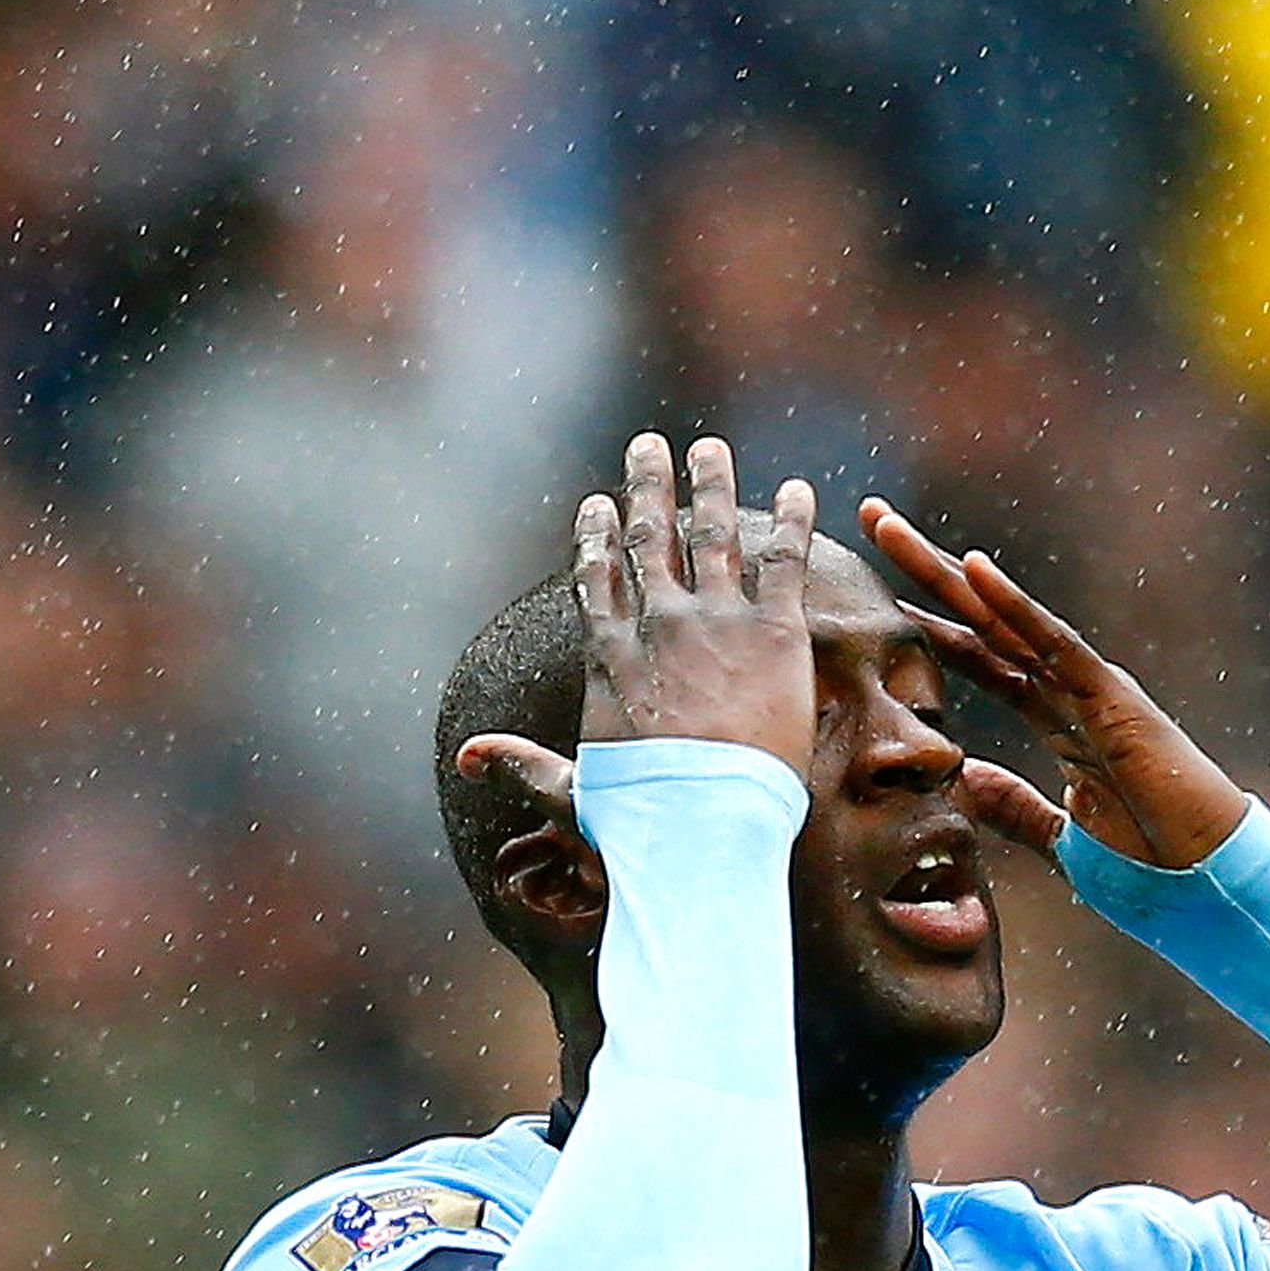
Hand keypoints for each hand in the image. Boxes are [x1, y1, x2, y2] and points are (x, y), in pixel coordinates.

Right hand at [457, 433, 819, 819]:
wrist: (705, 824)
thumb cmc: (640, 820)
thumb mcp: (570, 793)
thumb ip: (524, 766)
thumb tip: (468, 758)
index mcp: (609, 656)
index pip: (596, 580)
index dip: (595, 536)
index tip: (598, 503)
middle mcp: (658, 625)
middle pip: (650, 539)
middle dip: (648, 487)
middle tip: (650, 446)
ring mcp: (717, 622)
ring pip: (712, 533)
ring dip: (713, 484)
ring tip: (711, 449)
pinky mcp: (775, 633)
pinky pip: (785, 560)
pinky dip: (793, 520)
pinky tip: (801, 488)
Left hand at [861, 497, 1249, 870]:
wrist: (1211, 884)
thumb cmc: (1155, 864)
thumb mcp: (1062, 836)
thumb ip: (1015, 806)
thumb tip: (965, 778)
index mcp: (1060, 718)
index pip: (981, 659)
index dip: (930, 624)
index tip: (877, 593)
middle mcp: (1071, 690)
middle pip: (984, 620)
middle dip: (926, 571)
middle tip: (871, 517)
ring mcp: (1092, 688)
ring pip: (1005, 618)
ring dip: (946, 571)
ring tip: (888, 527)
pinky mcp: (1114, 698)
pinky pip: (1054, 644)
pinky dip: (1014, 606)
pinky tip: (972, 569)